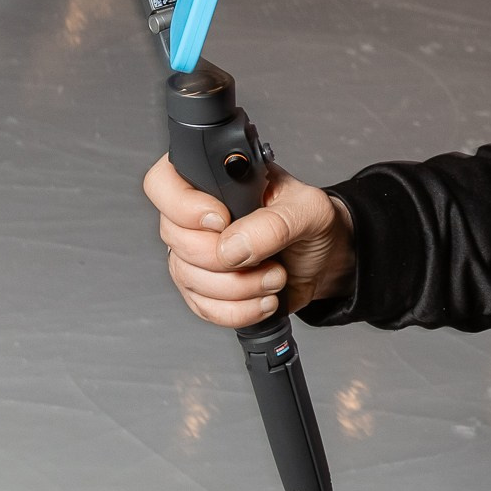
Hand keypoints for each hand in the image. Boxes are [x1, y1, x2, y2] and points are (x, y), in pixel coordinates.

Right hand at [147, 156, 354, 328]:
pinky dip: (238, 311)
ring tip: (276, 277)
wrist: (326, 260)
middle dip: (224, 259)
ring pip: (188, 278)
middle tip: (267, 258)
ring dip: (239, 288)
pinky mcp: (205, 289)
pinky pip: (203, 307)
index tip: (222, 220)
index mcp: (215, 179)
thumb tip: (231, 247)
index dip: (184, 206)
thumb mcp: (307, 210)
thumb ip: (272, 224)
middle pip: (175, 238)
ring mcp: (196, 254)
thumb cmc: (312, 222)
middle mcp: (197, 215)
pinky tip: (264, 300)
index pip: (164, 183)